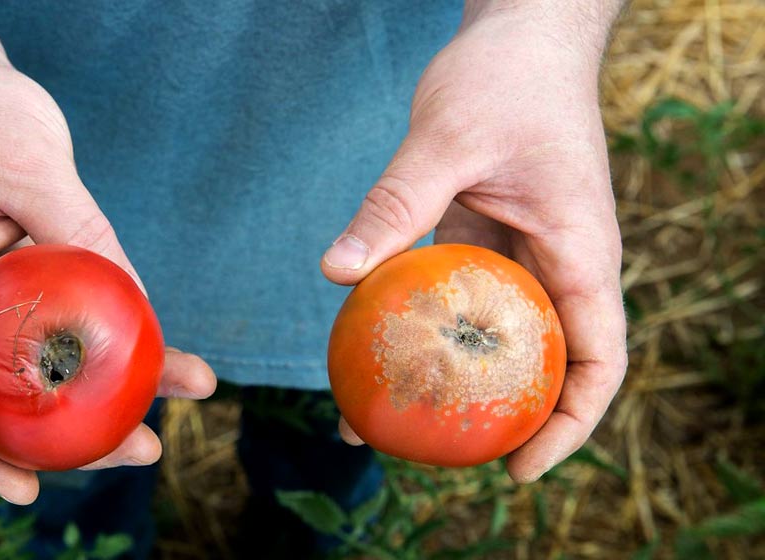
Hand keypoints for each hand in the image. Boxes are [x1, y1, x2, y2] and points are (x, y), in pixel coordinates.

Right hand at [0, 55, 215, 503]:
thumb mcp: (22, 159)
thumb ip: (73, 225)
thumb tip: (135, 297)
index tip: (25, 487)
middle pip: (4, 397)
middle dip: (71, 438)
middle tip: (143, 449)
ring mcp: (5, 294)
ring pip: (52, 363)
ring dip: (113, 392)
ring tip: (189, 388)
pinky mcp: (45, 272)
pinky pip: (82, 318)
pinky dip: (123, 340)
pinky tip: (172, 350)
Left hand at [323, 4, 626, 481]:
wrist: (520, 35)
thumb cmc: (507, 78)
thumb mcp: (447, 138)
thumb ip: (397, 204)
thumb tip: (337, 272)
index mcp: (581, 252)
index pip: (598, 360)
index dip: (570, 426)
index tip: (520, 468)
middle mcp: (559, 264)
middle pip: (546, 365)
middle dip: (502, 418)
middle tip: (433, 453)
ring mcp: (523, 254)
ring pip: (497, 336)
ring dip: (453, 378)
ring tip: (383, 416)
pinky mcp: (487, 239)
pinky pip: (460, 298)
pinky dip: (425, 328)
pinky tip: (372, 343)